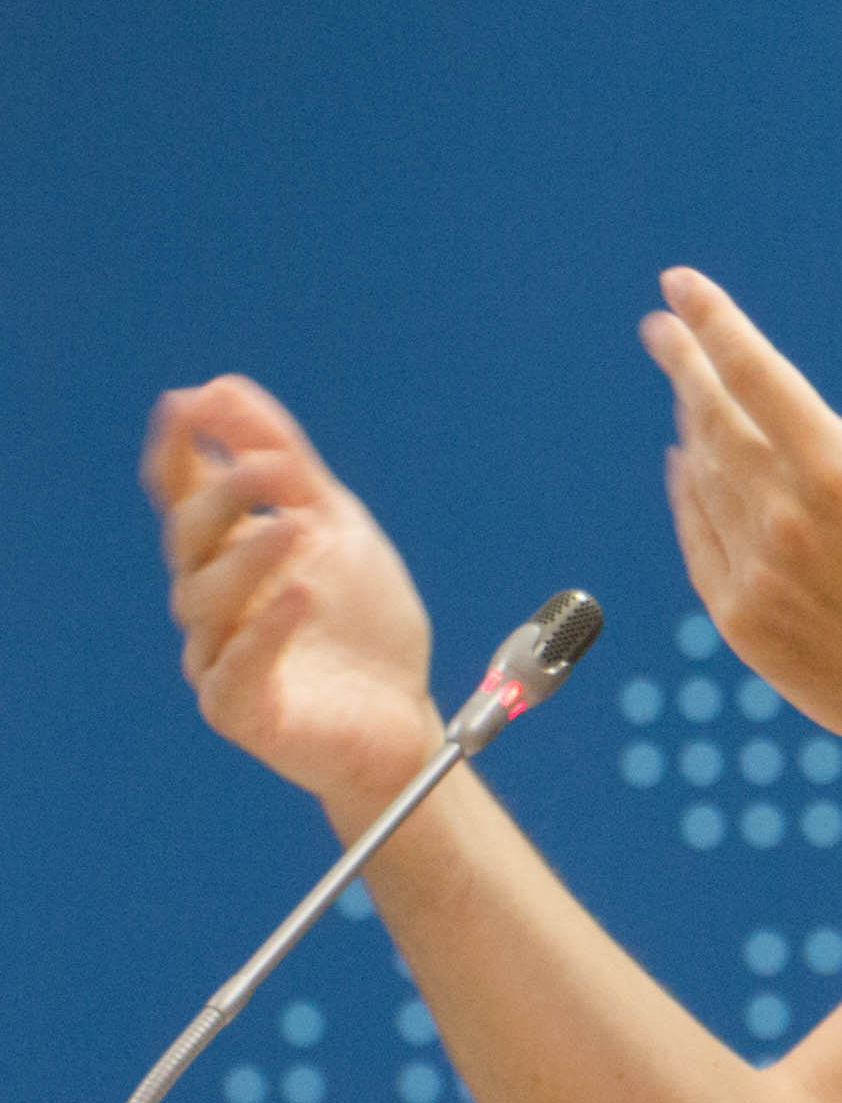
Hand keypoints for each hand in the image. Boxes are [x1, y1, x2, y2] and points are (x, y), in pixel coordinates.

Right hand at [142, 376, 445, 822]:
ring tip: (296, 525)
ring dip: (251, 557)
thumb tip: (222, 388)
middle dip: (226, 499)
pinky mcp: (240, 710)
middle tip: (271, 469)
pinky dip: (267, 632)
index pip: (184, 495)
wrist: (402, 715)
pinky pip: (237, 670)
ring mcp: (217, 656)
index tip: (185, 406)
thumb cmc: (361, 621)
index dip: (179, 451)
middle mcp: (212, 602)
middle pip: (193, 541)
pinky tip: (303, 599)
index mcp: (228, 553)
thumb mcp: (334, 525)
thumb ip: (286, 462)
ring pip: (209, 601)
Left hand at [641, 269, 841, 803]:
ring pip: (704, 477)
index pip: (757, 379)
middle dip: (686, 366)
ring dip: (692, 425)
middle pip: (715, 421)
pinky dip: (687, 494)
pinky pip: (698, 540)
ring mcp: (755, 575)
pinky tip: (687, 467)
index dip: (715, 326)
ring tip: (687, 391)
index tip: (679, 288)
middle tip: (660, 328)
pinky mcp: (741, 623)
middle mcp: (786, 521)